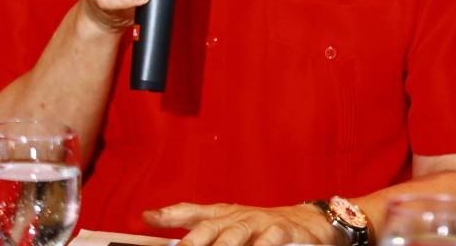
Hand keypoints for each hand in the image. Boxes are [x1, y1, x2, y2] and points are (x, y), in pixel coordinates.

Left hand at [144, 202, 335, 245]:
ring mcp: (259, 223)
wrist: (307, 222)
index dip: (170, 215)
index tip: (149, 218)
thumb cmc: (259, 224)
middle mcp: (238, 217)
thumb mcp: (226, 220)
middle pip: (212, 227)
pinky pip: (269, 240)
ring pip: (237, 234)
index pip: (193, 212)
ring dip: (224, 245)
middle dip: (194, 240)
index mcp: (223, 214)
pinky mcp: (282, 231)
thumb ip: (190, 216)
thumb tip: (148, 215)